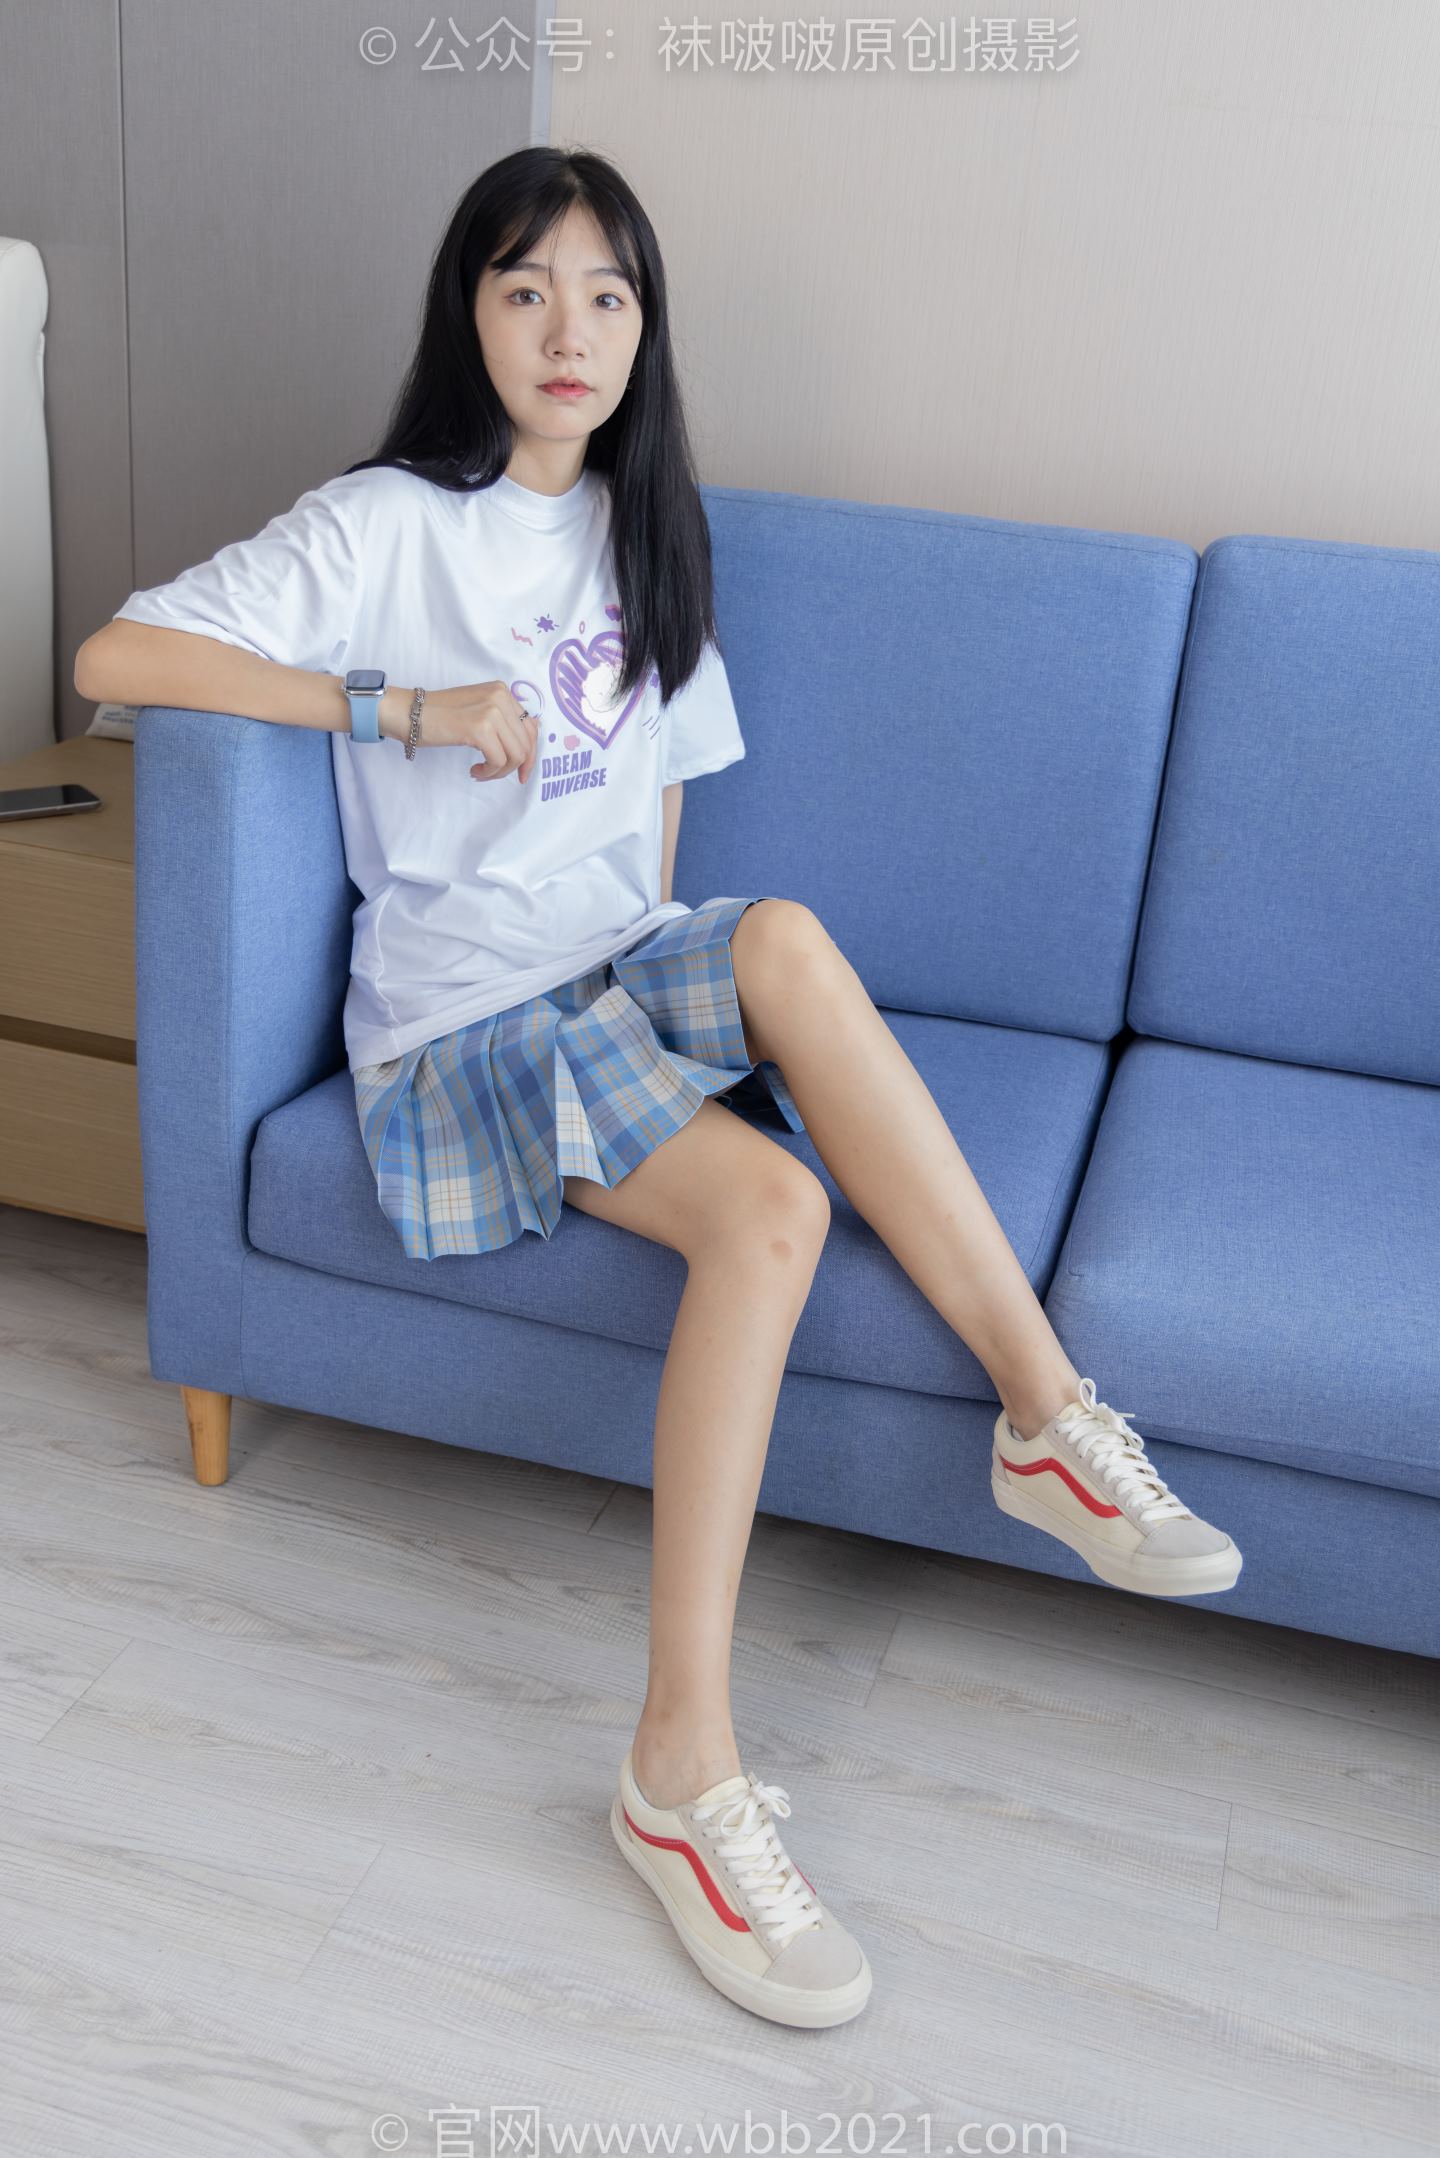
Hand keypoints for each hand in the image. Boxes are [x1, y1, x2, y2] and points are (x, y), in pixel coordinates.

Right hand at [385, 681, 541, 783]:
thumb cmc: (439, 716)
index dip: (530, 755)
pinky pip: (498, 761)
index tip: (521, 772)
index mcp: (502, 691)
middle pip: (526, 744)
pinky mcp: (480, 728)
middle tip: (496, 775)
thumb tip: (528, 745)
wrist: (408, 713)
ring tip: (481, 772)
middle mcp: (500, 696)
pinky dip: (489, 772)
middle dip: (515, 767)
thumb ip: (503, 722)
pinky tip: (474, 771)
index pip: (531, 728)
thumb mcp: (478, 710)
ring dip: (499, 772)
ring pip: (515, 755)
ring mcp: (491, 711)